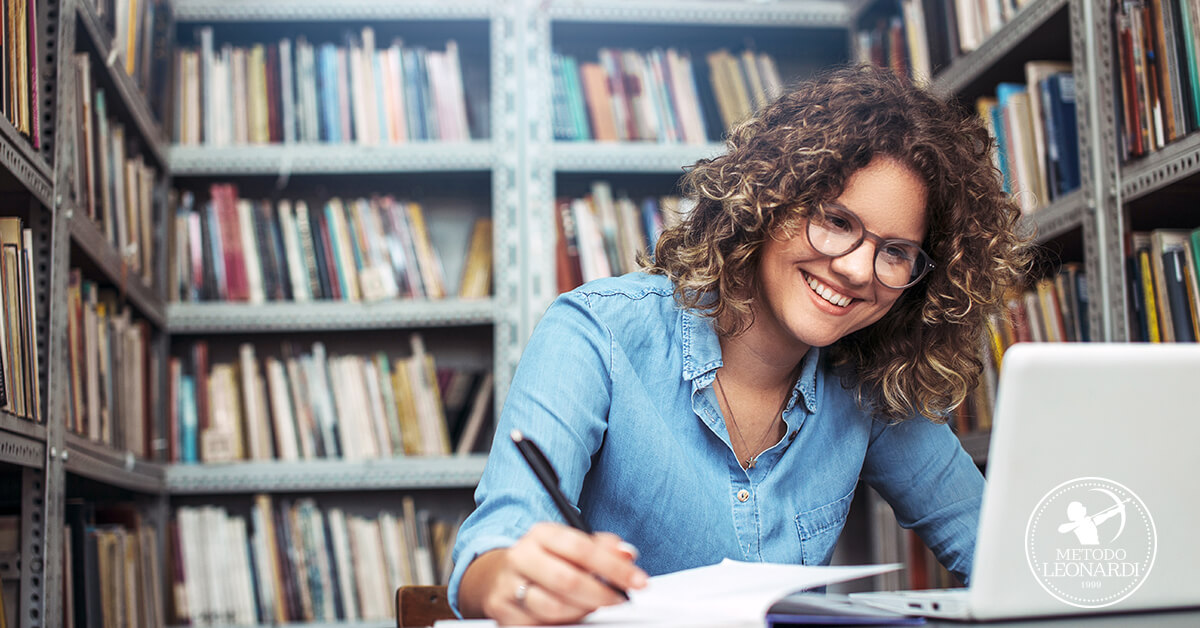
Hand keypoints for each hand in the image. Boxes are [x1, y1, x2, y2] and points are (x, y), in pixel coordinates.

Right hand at [460, 522, 648, 624]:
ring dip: (582, 610)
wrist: (498, 575)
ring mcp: (508, 586)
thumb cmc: (544, 559)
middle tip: (620, 599)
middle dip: (601, 594)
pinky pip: (540, 625)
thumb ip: (602, 547)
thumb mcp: (570, 544)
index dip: (614, 567)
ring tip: (593, 605)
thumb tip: (627, 554)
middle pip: (567, 580)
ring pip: (554, 608)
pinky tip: (572, 615)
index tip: (637, 580)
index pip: (582, 549)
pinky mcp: (503, 612)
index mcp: (541, 534)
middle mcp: (521, 557)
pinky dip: (564, 622)